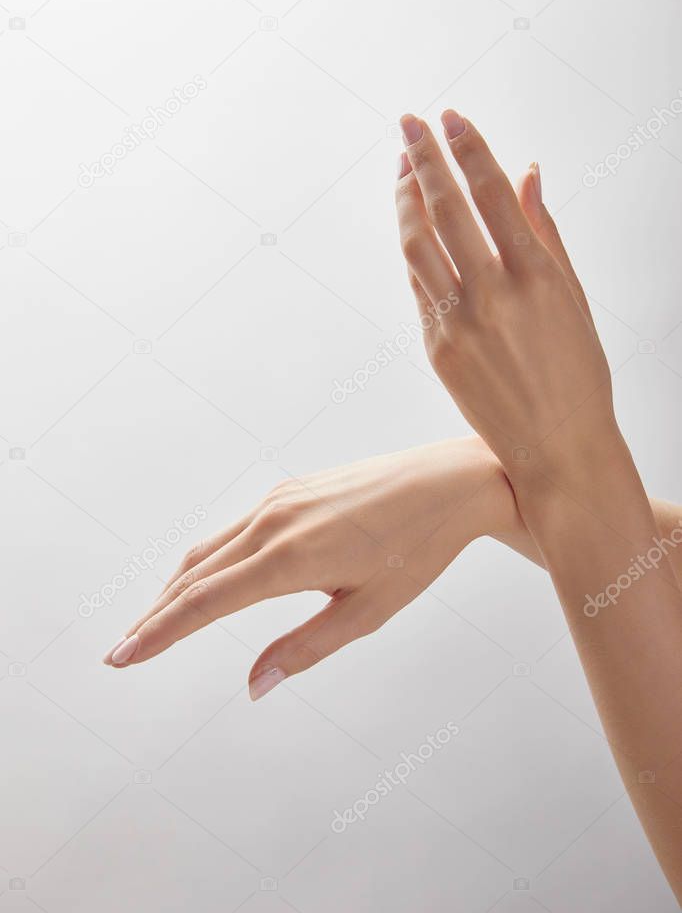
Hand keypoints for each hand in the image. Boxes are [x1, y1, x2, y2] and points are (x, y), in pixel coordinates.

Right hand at [103, 438, 512, 693]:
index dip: (157, 634)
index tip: (121, 659)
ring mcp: (278, 500)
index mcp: (290, 557)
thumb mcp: (367, 613)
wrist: (447, 483)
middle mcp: (272, 522)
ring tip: (154, 624)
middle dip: (155, 617)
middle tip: (122, 652)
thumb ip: (304, 649)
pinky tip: (205, 582)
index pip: (204, 603)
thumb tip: (253, 687)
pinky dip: (206, 562)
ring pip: (208, 550)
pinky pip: (232, 531)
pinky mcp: (288, 490)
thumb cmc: (417, 551)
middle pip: (194, 576)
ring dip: (176, 589)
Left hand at [395, 112, 618, 487]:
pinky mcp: (437, 347)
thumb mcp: (573, 297)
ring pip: (417, 244)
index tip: (449, 118)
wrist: (557, 448)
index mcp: (536, 277)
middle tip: (408, 123)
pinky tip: (413, 223)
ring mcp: (458, 323)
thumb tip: (527, 173)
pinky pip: (418, 285)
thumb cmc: (577, 373)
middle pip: (445, 210)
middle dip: (423, 158)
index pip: (492, 194)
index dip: (466, 149)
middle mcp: (492, 295)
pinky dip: (414, 247)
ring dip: (406, 200)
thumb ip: (543, 231)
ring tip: (404, 168)